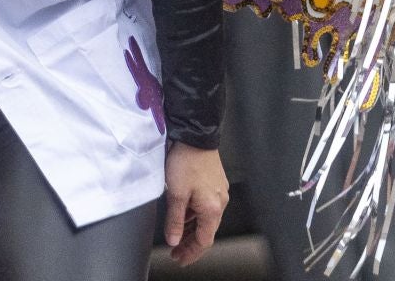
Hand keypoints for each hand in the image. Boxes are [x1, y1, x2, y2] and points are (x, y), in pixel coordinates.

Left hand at [162, 142, 229, 264]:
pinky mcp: (214, 183)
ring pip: (206, 219)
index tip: (179, 258)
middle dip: (191, 243)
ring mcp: (218, 192)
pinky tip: (184, 214)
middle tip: (177, 251)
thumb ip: (175, 220)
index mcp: (212, 209)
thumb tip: (174, 239)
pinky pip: (206, 206)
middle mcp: (219, 202)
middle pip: (206, 231)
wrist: (195, 135)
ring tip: (177, 234)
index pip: (204, 241)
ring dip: (192, 228)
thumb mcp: (175, 193)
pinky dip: (195, 215)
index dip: (191, 252)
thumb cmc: (186, 160)